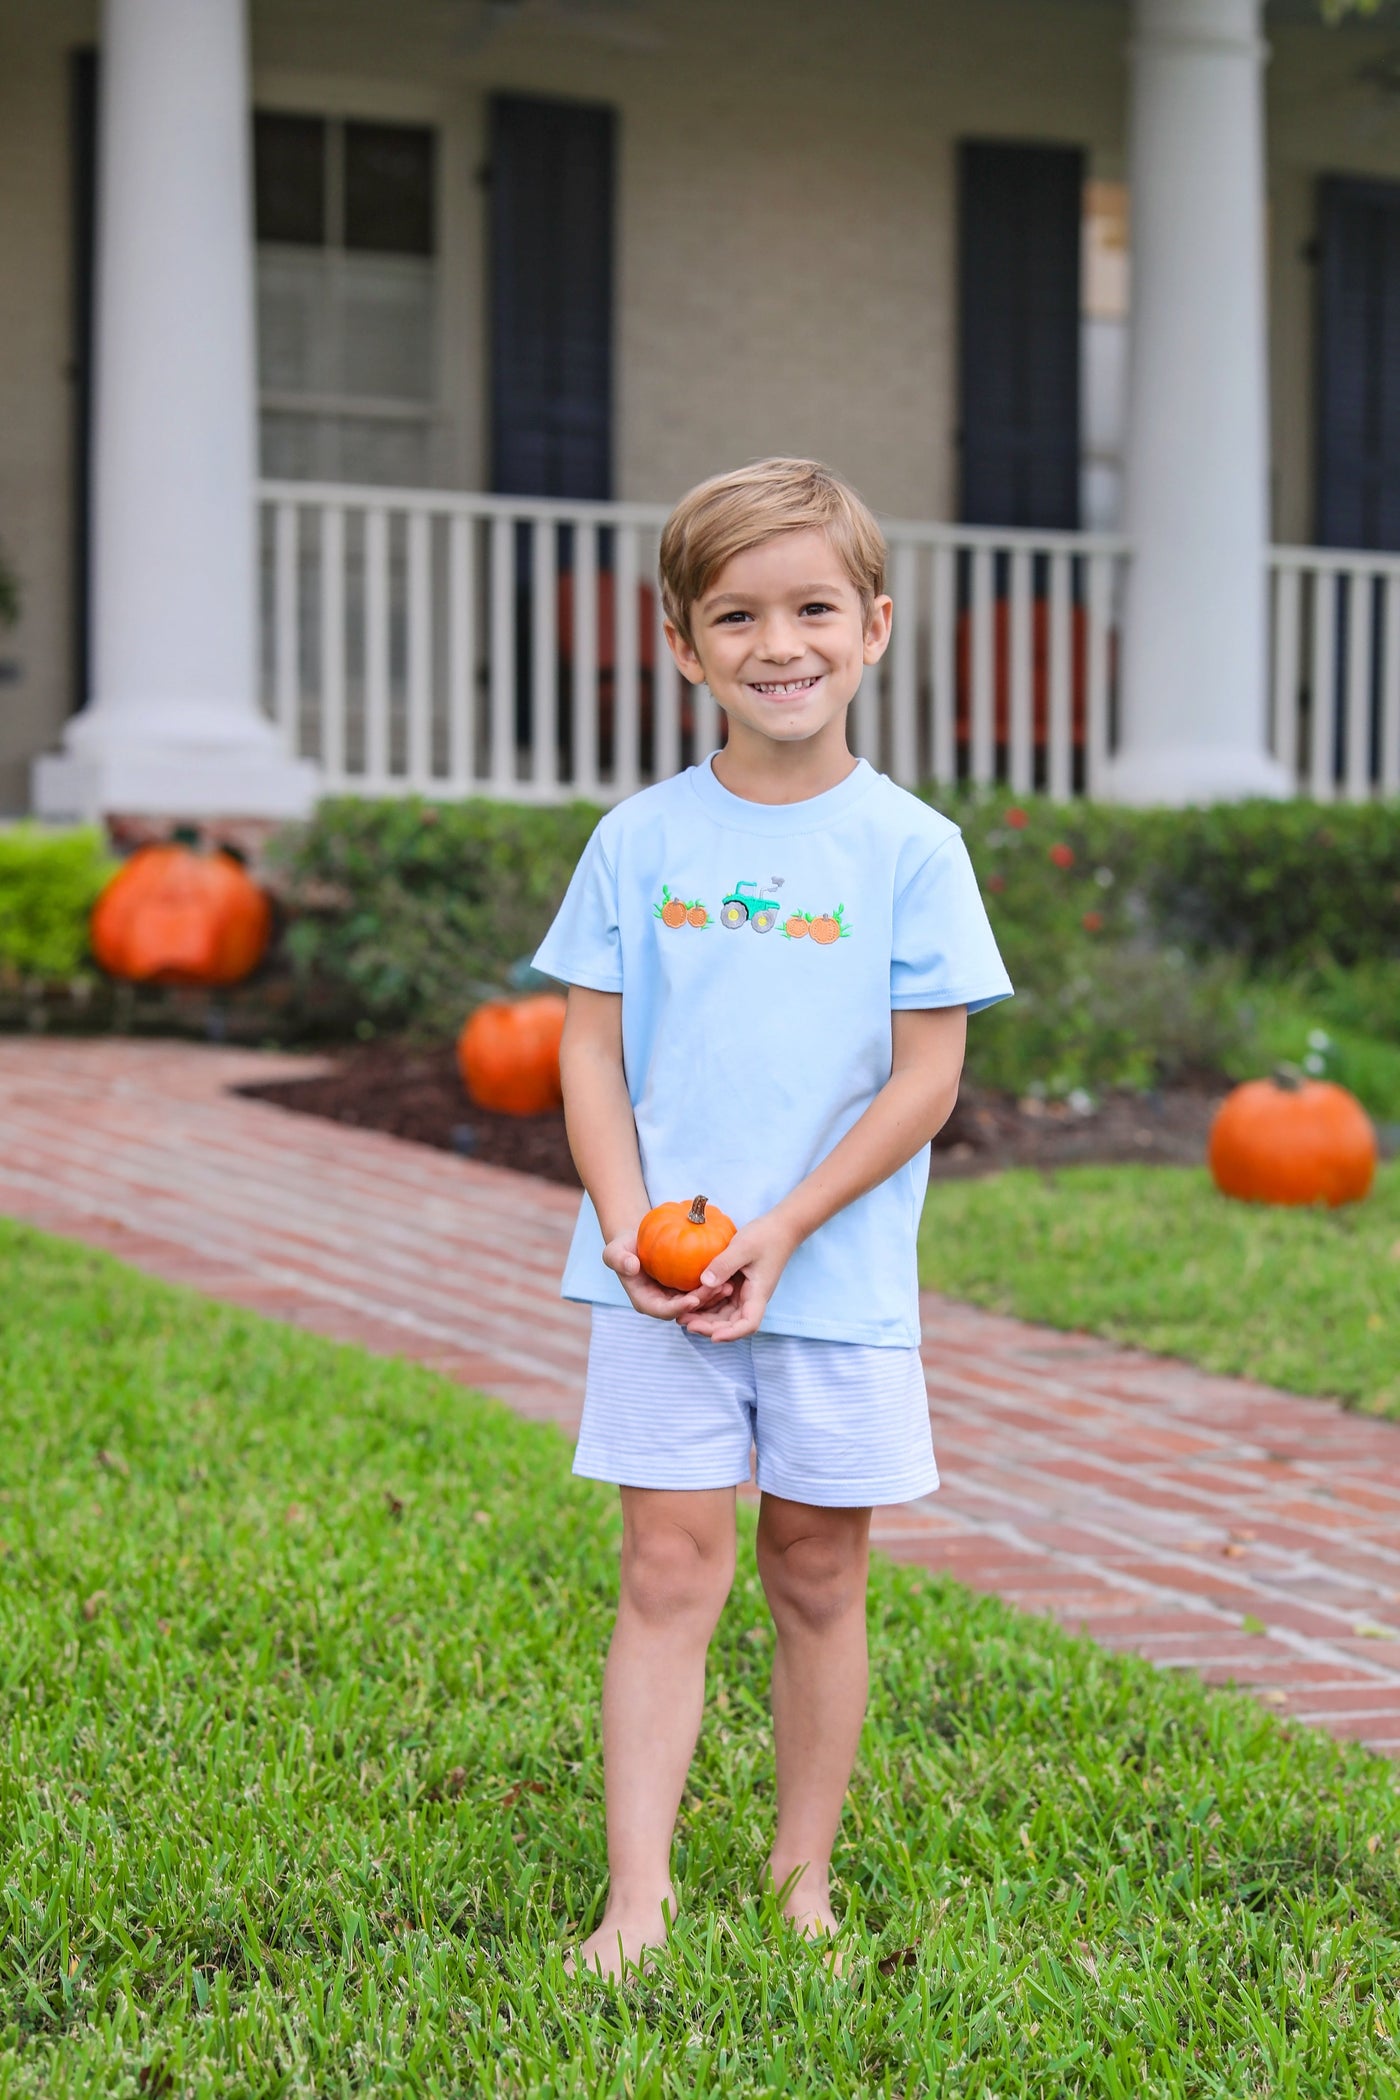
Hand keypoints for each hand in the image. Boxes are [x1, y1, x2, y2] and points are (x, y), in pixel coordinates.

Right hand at [602, 1232, 733, 1323]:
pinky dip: (714, 1283)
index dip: (679, 1308)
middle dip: (703, 1303)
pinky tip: (729, 1274)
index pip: (664, 1311)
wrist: (635, 1240)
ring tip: (729, 1284)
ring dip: (714, 1296)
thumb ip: (618, 1259)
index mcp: (646, 1302)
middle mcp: (663, 1303)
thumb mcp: (614, 1251)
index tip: (693, 1300)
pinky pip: (703, 1288)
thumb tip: (632, 1266)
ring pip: (699, 1301)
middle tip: (720, 1289)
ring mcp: (676, 1296)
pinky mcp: (686, 1286)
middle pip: (686, 1309)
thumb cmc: (623, 1247)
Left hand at [676, 1210, 799, 1342]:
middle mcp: (751, 1298)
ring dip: (705, 1318)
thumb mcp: (743, 1247)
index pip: (749, 1324)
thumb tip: (705, 1283)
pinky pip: (721, 1300)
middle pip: (732, 1323)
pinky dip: (707, 1304)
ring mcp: (744, 1293)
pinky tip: (690, 1301)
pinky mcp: (737, 1285)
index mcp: (758, 1293)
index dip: (732, 1334)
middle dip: (709, 1327)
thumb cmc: (766, 1236)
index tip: (713, 1337)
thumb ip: (724, 1264)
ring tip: (682, 1316)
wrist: (781, 1227)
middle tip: (684, 1323)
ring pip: (724, 1314)